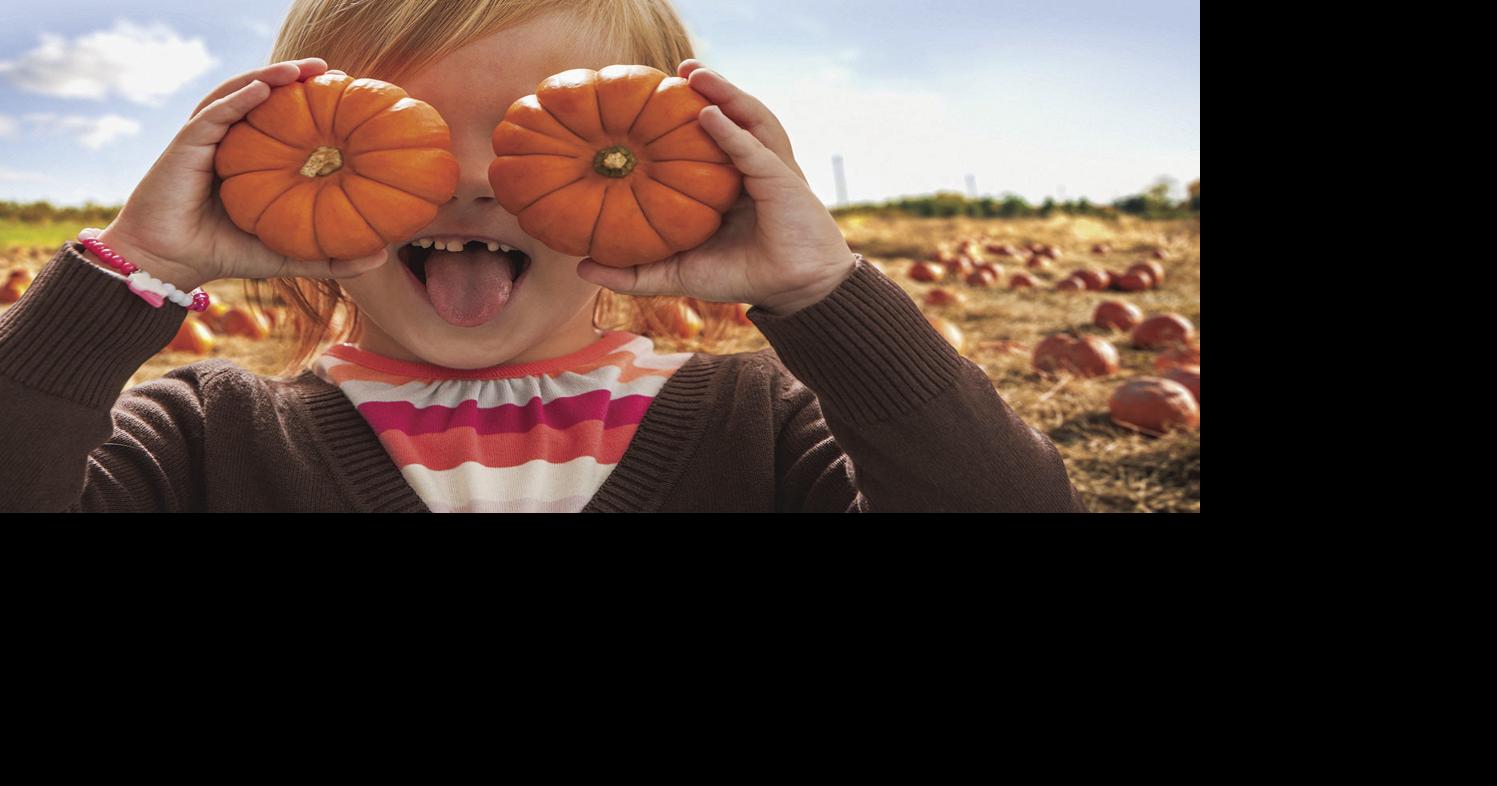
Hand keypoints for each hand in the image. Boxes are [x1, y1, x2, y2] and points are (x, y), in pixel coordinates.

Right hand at [94, 59, 387, 292]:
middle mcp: (228, 142)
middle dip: (292, 77)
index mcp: (250, 159)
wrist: (168, 261)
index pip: (281, 121)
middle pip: (261, 97)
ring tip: (300, 68)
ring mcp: (206, 139)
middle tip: (329, 68)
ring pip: (237, 94)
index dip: (309, 103)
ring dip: (268, 75)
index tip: (345, 93)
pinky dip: (238, 98)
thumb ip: (331, 257)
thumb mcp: (288, 255)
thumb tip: (382, 256)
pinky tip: (264, 87)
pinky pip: (214, 114)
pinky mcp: (185, 144)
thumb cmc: (224, 253)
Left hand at [575, 60, 856, 317]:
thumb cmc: (739, 277)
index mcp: (728, 180)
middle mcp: (750, 167)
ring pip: (750, 119)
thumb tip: (580, 267)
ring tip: (694, 73)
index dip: (683, 114)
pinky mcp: (782, 181)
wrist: (789, 292)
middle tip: (677, 68)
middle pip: (731, 116)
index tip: (650, 95)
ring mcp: (769, 169)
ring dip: (724, 92)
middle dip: (708, 88)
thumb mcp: (676, 274)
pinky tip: (708, 114)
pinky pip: (754, 151)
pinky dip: (732, 131)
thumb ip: (632, 273)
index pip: (708, 138)